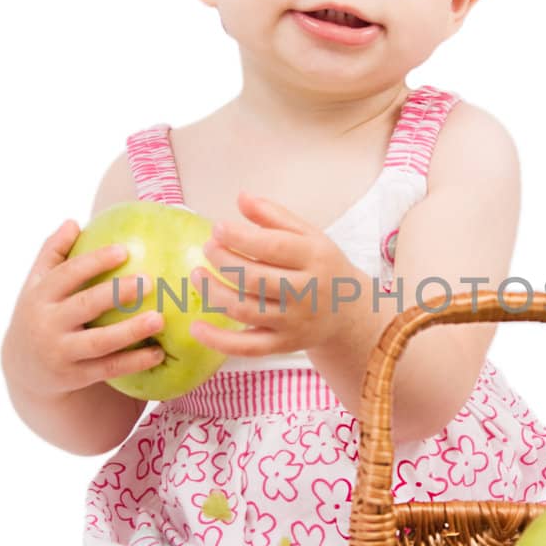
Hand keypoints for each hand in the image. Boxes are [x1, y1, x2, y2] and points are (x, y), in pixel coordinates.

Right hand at [1, 219, 169, 397]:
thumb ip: (52, 254)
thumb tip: (73, 222)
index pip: (67, 274)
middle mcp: (47, 324)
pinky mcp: (74, 376)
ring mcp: (60, 352)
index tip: (124, 250)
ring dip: (130, 331)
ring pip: (99, 342)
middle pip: (85, 306)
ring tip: (160, 318)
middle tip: (149, 281)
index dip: (94, 261)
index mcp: (40, 296)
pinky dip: (133, 362)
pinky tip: (158, 353)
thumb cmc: (40, 314)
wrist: (24, 370)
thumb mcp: (36, 285)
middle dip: (117, 293)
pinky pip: (108, 368)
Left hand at [189, 192, 361, 358]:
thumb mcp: (309, 235)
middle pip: (255, 279)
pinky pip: (247, 348)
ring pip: (246, 310)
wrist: (349, 313)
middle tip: (207, 248)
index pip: (273, 247)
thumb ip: (274, 216)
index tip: (217, 228)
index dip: (240, 237)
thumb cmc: (322, 266)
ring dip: (214, 293)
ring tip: (197, 275)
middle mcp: (306, 292)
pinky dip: (219, 341)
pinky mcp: (283, 345)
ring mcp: (294, 322)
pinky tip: (196, 327)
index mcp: (315, 258)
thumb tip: (241, 198)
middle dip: (223, 262)